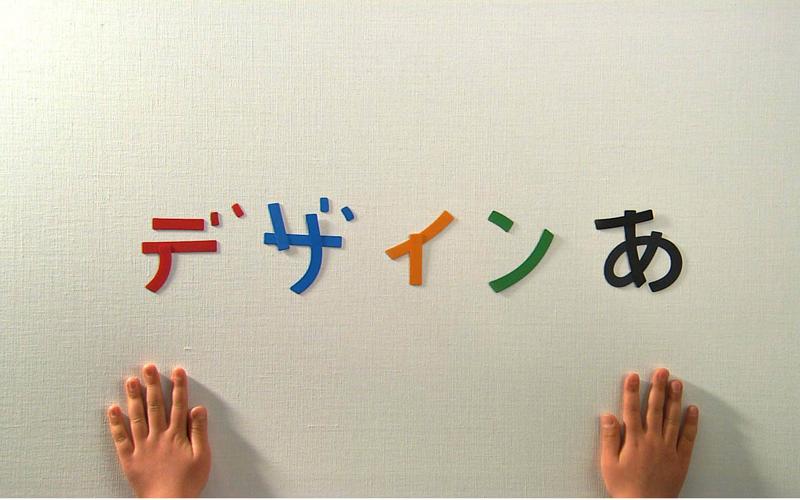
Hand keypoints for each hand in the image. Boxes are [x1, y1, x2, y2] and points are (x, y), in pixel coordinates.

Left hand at [107, 364, 210, 496]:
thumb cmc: (187, 483)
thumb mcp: (202, 457)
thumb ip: (199, 431)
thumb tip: (198, 409)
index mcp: (177, 436)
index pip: (178, 405)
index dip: (178, 387)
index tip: (176, 372)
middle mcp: (158, 437)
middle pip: (155, 406)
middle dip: (152, 385)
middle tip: (148, 368)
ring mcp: (142, 447)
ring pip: (137, 417)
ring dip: (134, 398)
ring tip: (130, 381)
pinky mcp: (130, 459)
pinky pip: (121, 438)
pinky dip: (116, 423)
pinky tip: (113, 410)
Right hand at [600, 369, 698, 497]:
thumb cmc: (625, 489)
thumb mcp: (608, 464)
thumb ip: (609, 439)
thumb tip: (608, 417)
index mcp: (634, 441)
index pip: (632, 410)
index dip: (632, 391)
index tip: (633, 376)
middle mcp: (653, 441)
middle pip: (655, 409)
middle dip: (658, 388)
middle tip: (662, 372)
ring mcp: (668, 449)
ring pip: (672, 419)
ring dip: (674, 399)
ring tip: (676, 383)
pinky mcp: (681, 460)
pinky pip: (688, 438)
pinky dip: (691, 423)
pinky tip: (692, 410)